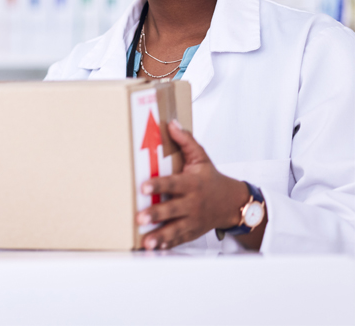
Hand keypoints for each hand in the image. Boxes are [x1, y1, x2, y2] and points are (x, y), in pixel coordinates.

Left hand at [136, 120, 253, 250]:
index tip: (144, 186)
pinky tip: (154, 249)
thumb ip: (186, 141)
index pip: (173, 184)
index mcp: (192, 184)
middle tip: (140, 217)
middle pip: (172, 209)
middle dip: (156, 214)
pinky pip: (178, 239)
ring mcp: (192, 220)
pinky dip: (167, 245)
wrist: (232, 202)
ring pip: (175, 229)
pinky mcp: (191, 231)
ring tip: (146, 241)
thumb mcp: (201, 157)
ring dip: (159, 235)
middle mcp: (192, 203)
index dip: (158, 184)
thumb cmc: (211, 178)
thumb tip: (172, 123)